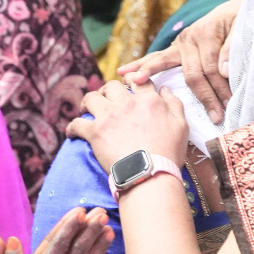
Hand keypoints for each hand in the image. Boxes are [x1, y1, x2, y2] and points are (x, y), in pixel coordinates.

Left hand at [67, 79, 188, 171]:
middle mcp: (127, 103)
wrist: (150, 174)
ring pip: (91, 98)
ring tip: (86, 109)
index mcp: (148, 100)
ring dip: (88, 102)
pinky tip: (72, 132)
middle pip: (111, 86)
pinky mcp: (94, 132)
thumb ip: (174, 104)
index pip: (138, 80)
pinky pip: (76, 124)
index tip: (128, 85)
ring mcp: (109, 117)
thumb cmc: (168, 153)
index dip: (132, 79)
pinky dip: (72, 127)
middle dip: (107, 90)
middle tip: (105, 98)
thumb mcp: (182, 126)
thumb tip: (165, 89)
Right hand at [117, 0, 240, 124]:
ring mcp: (180, 43)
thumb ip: (233, 48)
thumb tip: (222, 71)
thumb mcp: (244, 29)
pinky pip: (158, 58)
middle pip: (194, 73)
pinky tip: (124, 73)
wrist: (235, 10)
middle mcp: (190, 37)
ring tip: (136, 86)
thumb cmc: (244, 22)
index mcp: (206, 32)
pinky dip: (142, 65)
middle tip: (216, 117)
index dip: (221, 88)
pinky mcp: (175, 48)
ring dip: (154, 77)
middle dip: (205, 96)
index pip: (211, 68)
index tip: (230, 106)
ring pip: (167, 65)